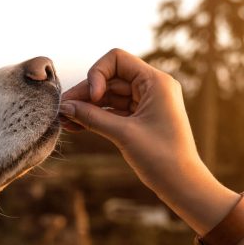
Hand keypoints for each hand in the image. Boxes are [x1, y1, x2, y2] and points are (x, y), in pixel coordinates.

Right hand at [59, 49, 236, 232]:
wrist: (182, 185)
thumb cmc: (161, 158)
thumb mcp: (123, 134)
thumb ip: (92, 117)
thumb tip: (64, 107)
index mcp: (156, 82)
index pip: (117, 59)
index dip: (97, 73)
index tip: (92, 97)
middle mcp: (152, 87)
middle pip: (110, 78)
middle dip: (86, 93)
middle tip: (62, 110)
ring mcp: (146, 103)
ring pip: (109, 96)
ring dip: (87, 106)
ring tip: (64, 120)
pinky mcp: (141, 119)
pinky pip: (114, 111)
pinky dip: (96, 117)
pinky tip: (75, 125)